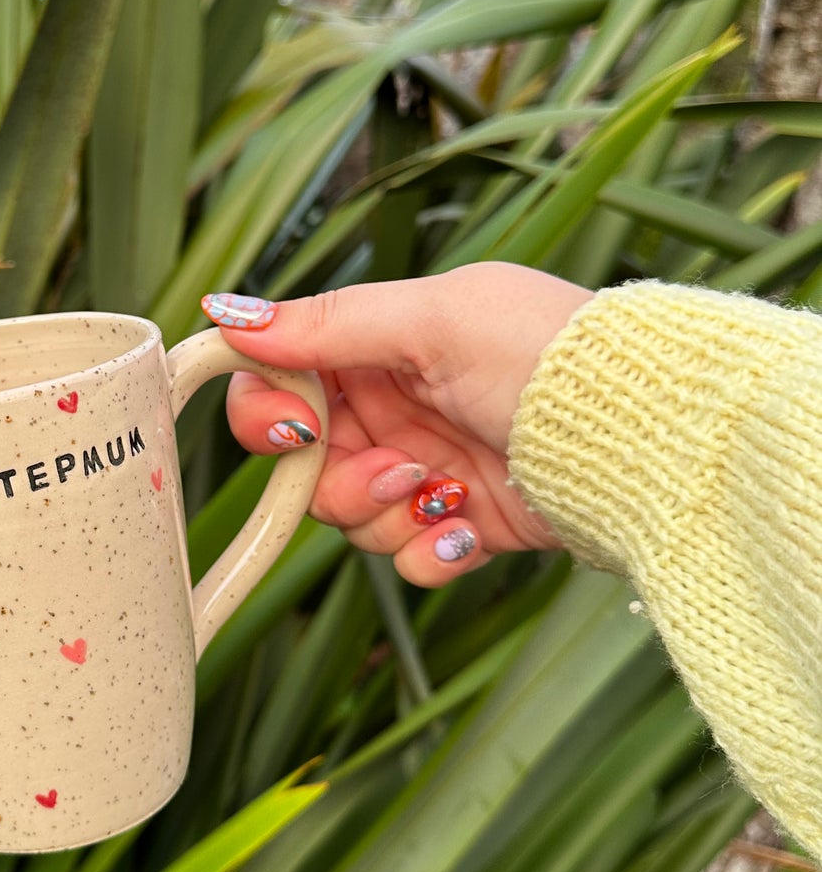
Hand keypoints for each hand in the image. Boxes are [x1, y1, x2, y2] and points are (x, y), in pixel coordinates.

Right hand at [203, 263, 591, 585]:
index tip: (292, 432)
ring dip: (388, 514)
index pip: (279, 381)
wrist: (645, 436)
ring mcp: (426, 469)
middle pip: (306, 465)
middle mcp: (394, 407)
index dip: (268, 413)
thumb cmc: (548, 355)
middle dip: (338, 478)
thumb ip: (329, 324)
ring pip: (350, 519)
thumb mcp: (435, 321)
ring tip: (444, 492)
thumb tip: (227, 312)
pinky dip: (434, 551)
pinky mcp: (462, 525)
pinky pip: (407, 559)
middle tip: (394, 468)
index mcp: (379, 344)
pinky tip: (472, 526)